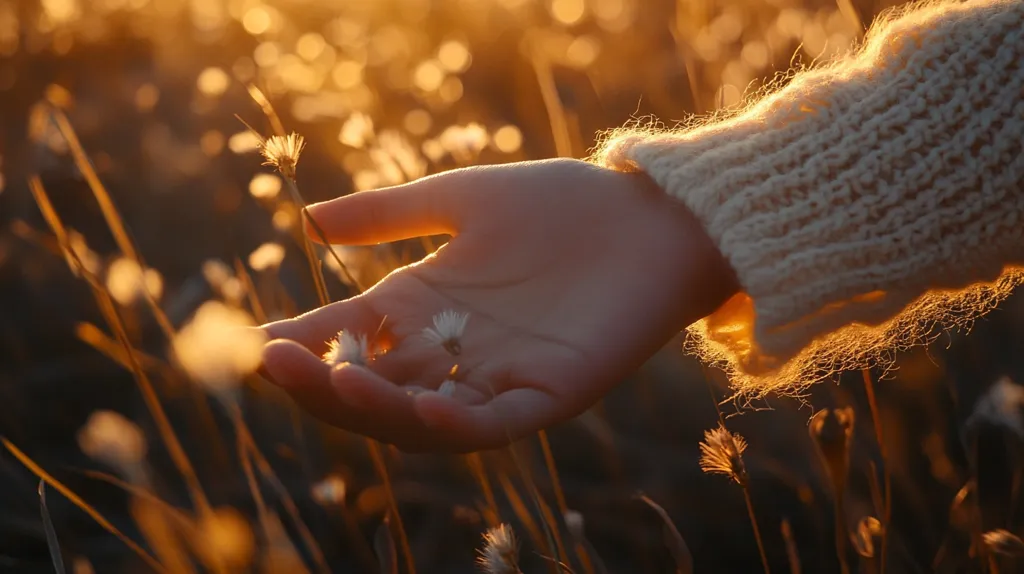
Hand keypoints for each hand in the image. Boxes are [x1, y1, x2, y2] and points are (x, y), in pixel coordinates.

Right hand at [261, 158, 737, 451]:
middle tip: (276, 363)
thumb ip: (391, 214)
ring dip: (375, 407)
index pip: (349, 335)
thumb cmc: (561, 201)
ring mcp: (498, 375)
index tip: (253, 340)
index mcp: (426, 304)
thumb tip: (309, 223)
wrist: (648, 214)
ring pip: (422, 414)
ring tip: (332, 381)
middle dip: (321, 380)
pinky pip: (495, 423)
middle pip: (373, 385)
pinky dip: (458, 422)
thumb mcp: (463, 199)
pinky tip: (425, 405)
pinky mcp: (548, 393)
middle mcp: (452, 350)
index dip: (303, 341)